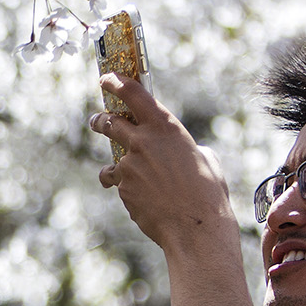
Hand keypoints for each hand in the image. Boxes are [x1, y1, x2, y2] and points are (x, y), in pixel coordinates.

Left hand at [92, 73, 237, 260]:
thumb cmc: (207, 192)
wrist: (195, 227)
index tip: (107, 78)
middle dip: (101, 120)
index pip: (133, 93)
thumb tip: (180, 153)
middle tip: (97, 120)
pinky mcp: (122, 187)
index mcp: (165, 126)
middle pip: (109, 121)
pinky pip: (119, 183)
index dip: (116, 81)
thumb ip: (186, 148)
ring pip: (113, 158)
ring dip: (116, 162)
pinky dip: (127, 188)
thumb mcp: (205, 158)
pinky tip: (141, 197)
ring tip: (123, 170)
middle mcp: (142, 141)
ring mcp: (129, 165)